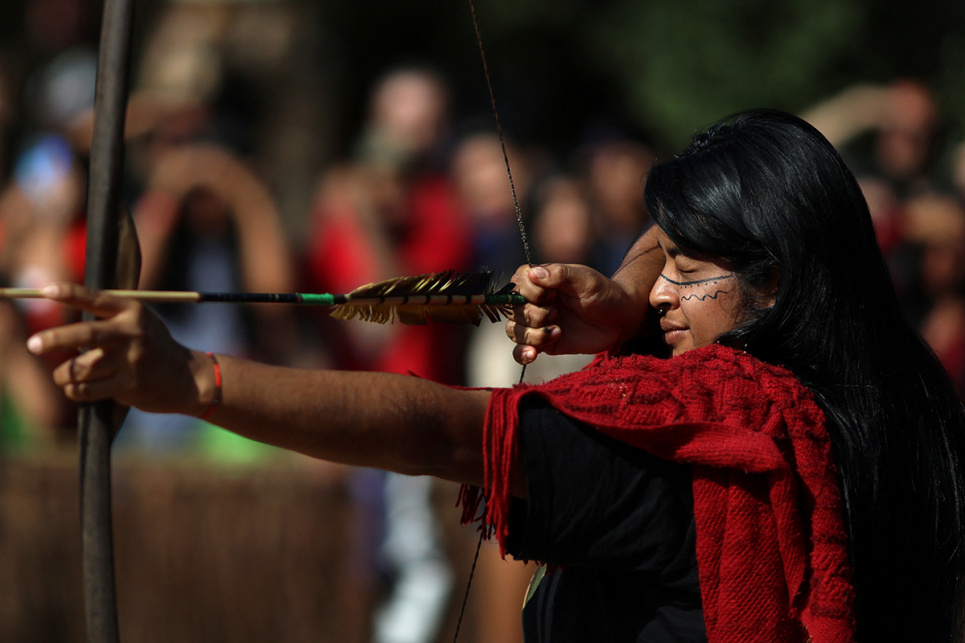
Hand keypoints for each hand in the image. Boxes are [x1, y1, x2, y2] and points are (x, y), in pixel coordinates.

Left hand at [25, 283, 210, 414]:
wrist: (186, 377)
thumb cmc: (152, 346)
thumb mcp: (139, 321)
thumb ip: (109, 317)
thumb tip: (60, 328)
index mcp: (132, 311)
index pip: (96, 299)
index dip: (70, 294)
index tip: (46, 291)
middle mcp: (132, 333)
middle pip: (86, 335)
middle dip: (55, 339)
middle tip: (33, 344)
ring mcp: (131, 360)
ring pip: (81, 367)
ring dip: (63, 373)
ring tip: (62, 374)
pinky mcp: (128, 385)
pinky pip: (87, 389)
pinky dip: (74, 390)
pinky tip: (75, 387)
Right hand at [506, 264, 644, 364]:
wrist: (619, 320)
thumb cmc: (604, 293)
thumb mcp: (585, 280)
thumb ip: (560, 274)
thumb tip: (533, 272)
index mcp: (541, 281)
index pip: (517, 284)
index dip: (529, 293)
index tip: (550, 296)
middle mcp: (534, 301)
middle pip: (513, 310)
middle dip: (533, 316)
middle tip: (556, 314)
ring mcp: (537, 323)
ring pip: (514, 330)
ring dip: (532, 335)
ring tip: (557, 333)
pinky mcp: (543, 343)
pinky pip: (520, 350)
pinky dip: (522, 353)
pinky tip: (533, 354)